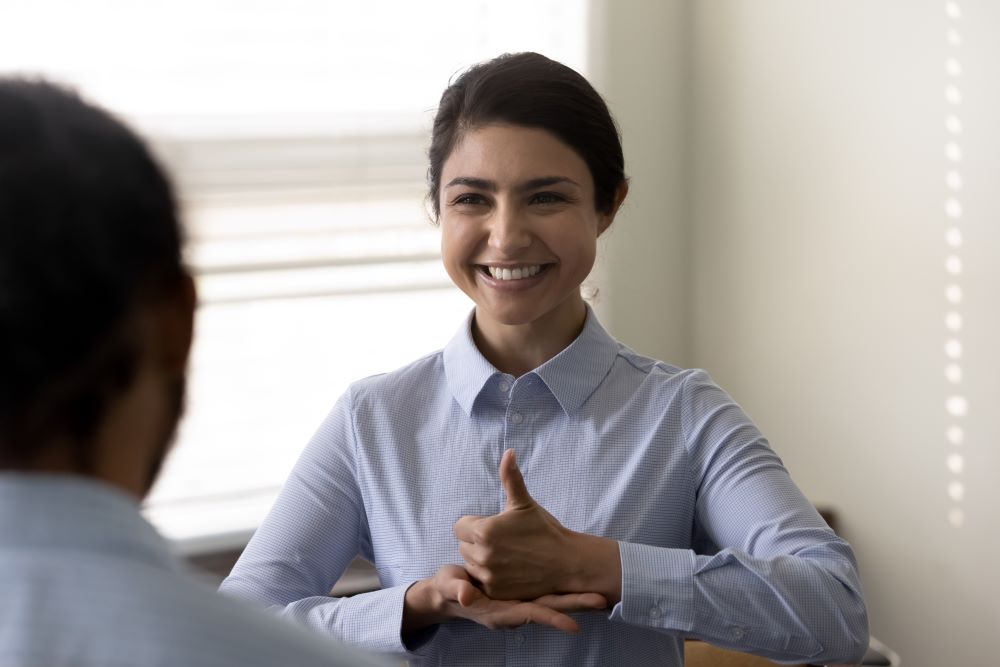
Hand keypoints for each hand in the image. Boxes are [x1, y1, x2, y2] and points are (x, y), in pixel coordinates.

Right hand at [402, 564, 605, 634]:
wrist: (450, 591)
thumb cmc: (449, 588)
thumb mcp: (449, 586)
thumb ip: (457, 589)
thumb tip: (465, 594)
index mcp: (499, 612)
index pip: (530, 614)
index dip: (552, 619)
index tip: (573, 626)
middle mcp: (514, 610)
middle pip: (550, 609)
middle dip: (575, 607)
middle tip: (602, 602)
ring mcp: (521, 602)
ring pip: (553, 601)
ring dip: (575, 599)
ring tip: (602, 595)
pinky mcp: (524, 592)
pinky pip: (548, 594)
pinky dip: (564, 591)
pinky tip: (581, 584)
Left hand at [453, 449, 620, 602]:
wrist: (567, 562)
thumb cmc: (544, 529)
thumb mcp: (524, 503)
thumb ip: (511, 478)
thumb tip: (509, 452)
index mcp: (484, 530)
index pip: (459, 526)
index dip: (475, 524)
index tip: (495, 526)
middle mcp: (481, 555)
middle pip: (464, 546)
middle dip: (478, 542)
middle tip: (504, 541)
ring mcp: (488, 576)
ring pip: (471, 564)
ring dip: (482, 560)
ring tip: (507, 555)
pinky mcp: (495, 593)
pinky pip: (481, 582)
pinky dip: (490, 578)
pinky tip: (509, 570)